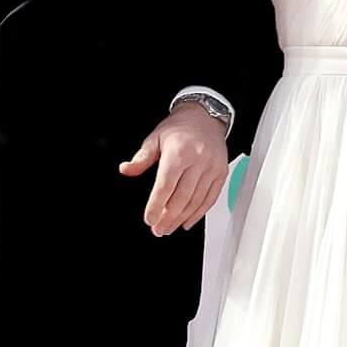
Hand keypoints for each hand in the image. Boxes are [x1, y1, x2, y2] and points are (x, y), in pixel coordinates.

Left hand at [119, 103, 228, 235]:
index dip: (156, 205)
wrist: (205, 117)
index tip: (149, 219)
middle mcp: (197, 160)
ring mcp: (211, 167)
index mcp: (179, 152)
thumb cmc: (180, 127)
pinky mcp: (221, 173)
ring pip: (196, 200)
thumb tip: (125, 170)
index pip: (165, 185)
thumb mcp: (155, 138)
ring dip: (182, 218)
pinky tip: (188, 221)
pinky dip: (199, 213)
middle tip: (158, 229)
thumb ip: (141, 158)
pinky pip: (210, 198)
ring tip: (169, 227)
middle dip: (168, 217)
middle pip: (182, 197)